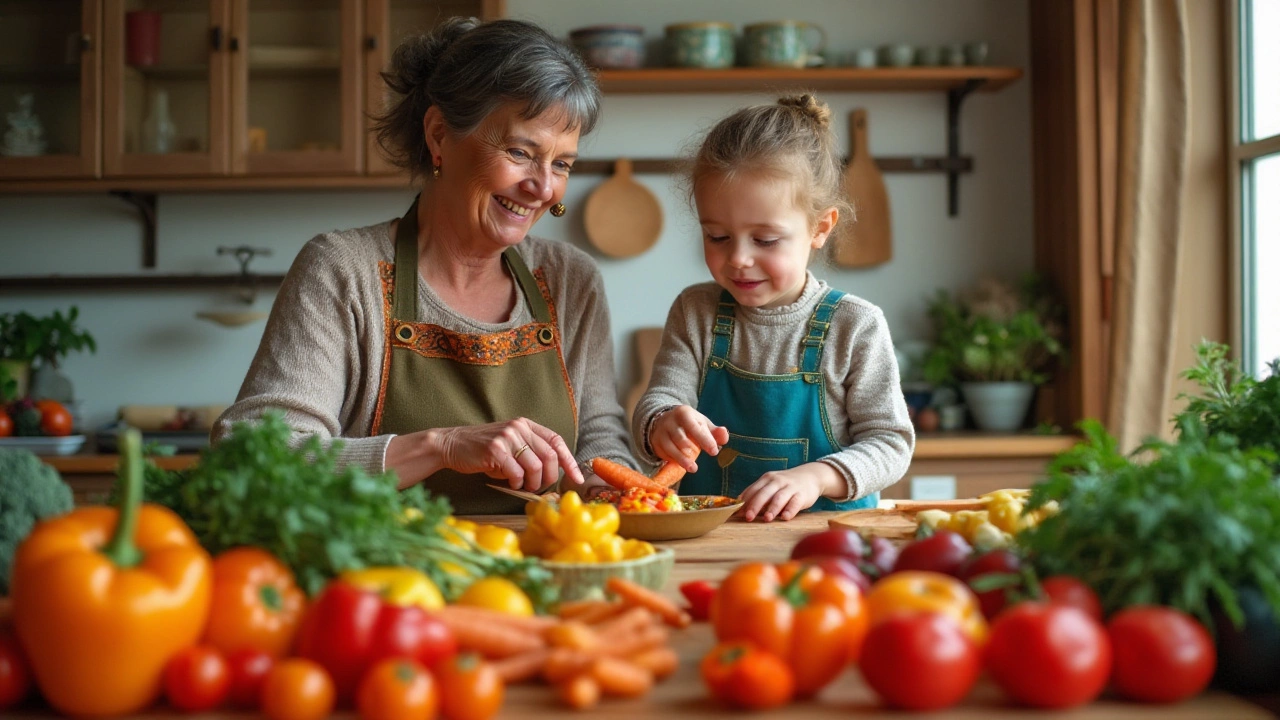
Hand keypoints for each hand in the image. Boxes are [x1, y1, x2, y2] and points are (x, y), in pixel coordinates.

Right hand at [433, 417, 582, 491]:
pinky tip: (507, 482)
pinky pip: (516, 473)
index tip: (577, 478)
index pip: (556, 441)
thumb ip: (530, 452)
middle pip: (549, 456)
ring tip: (521, 485)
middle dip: (549, 477)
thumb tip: (554, 474)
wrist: (452, 444)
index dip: (569, 461)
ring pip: (535, 467)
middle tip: (539, 487)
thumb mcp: (511, 444)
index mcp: (526, 425)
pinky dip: (515, 483)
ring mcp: (507, 437)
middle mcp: (519, 427)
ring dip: (531, 482)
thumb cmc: (483, 450)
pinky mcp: (495, 450)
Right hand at [649, 406, 728, 472]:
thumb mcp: (702, 424)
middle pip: (681, 439)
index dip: (705, 440)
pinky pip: (664, 453)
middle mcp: (670, 421)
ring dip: (682, 459)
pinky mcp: (655, 442)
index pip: (694, 427)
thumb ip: (715, 431)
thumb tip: (724, 434)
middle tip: (701, 461)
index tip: (714, 451)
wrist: (664, 420)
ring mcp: (661, 432)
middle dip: (692, 451)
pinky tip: (681, 464)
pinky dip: (673, 460)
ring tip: (693, 468)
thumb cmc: (689, 424)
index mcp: (684, 413)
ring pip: (671, 448)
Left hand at [738, 462, 845, 521]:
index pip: (753, 490)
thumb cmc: (785, 485)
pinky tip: (785, 517)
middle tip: (748, 517)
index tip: (736, 513)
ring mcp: (790, 487)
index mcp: (767, 479)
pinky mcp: (802, 494)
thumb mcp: (771, 486)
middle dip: (755, 505)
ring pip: (779, 497)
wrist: (811, 476)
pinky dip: (790, 510)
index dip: (744, 502)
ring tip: (767, 519)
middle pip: (764, 493)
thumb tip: (740, 511)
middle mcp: (777, 481)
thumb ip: (758, 496)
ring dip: (772, 508)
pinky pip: (795, 502)